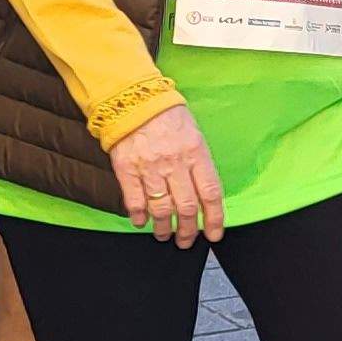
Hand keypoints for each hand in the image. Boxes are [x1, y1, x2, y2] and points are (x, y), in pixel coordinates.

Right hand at [108, 103, 226, 246]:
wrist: (134, 99)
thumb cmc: (167, 116)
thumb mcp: (194, 135)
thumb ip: (199, 164)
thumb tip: (205, 195)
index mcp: (196, 153)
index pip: (211, 194)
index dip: (214, 219)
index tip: (214, 234)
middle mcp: (175, 163)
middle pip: (187, 207)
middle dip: (189, 230)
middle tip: (187, 241)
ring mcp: (150, 168)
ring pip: (161, 209)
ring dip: (164, 228)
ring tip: (164, 234)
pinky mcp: (127, 169)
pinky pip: (135, 201)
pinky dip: (138, 216)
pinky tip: (141, 222)